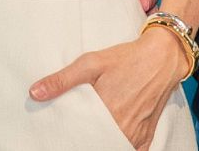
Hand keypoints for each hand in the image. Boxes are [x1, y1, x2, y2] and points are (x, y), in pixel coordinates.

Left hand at [29, 30, 187, 150]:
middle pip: (96, 142)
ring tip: (89, 133)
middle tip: (74, 131)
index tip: (61, 132)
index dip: (70, 135)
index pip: (80, 135)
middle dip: (84, 138)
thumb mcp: (91, 62)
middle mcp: (123, 127)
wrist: (162, 57)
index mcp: (107, 112)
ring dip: (101, 142)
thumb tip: (35, 93)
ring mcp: (136, 134)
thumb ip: (62, 80)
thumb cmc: (126, 58)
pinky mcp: (147, 135)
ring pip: (112, 147)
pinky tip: (110, 139)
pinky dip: (121, 148)